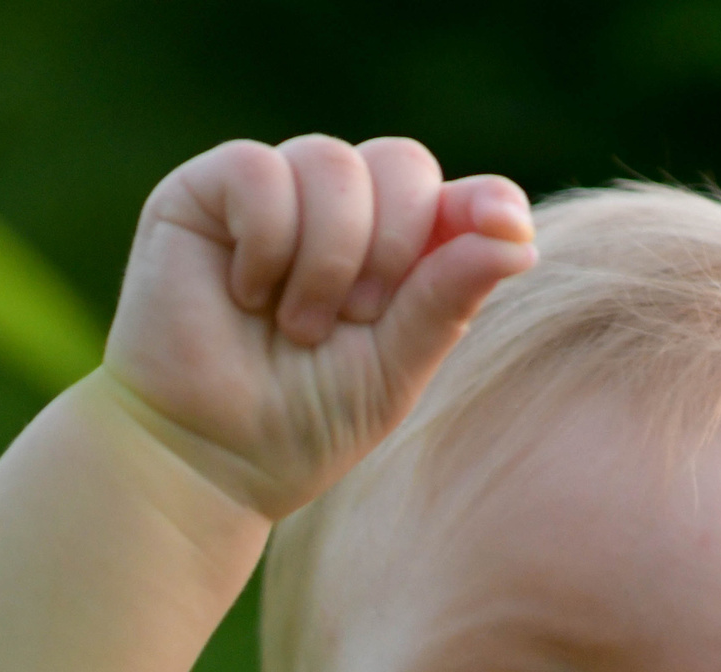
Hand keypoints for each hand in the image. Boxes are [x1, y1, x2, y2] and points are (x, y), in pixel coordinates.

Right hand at [100, 136, 536, 517]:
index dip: (482, 203)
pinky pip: (259, 171)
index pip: (452, 195)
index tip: (505, 229)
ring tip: (293, 324)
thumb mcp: (392, 370)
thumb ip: (446, 300)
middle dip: (391, 245)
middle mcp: (331, 212)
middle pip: (399, 163)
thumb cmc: (296, 426)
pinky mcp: (200, 194)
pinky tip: (245, 293)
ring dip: (326, 255)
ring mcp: (267, 197)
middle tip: (355, 318)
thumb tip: (520, 235)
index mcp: (389, 250)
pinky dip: (265, 237)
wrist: (201, 461)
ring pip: (331, 162)